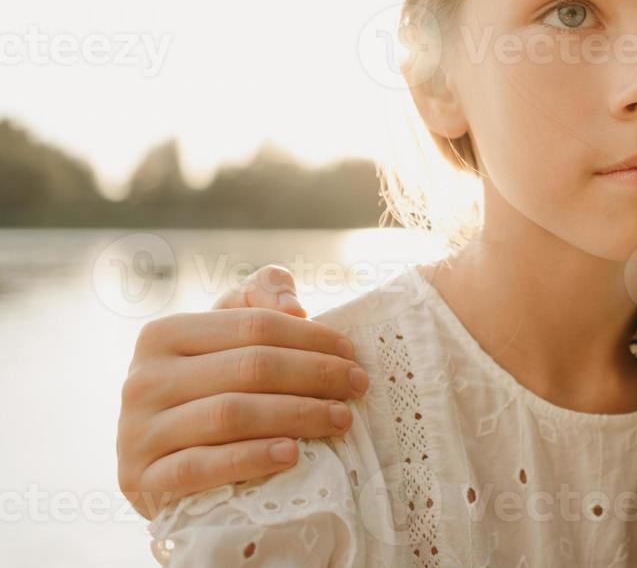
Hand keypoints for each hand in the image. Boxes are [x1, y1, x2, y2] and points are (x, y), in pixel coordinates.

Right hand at [116, 264, 368, 518]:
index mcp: (163, 335)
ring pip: (231, 414)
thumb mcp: (226, 335)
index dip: (311, 338)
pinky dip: (251, 459)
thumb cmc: (210, 386)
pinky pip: (202, 467)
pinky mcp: (143, 481)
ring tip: (341, 419)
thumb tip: (293, 307)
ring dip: (297, 415)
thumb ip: (259, 297)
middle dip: (315, 375)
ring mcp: (137, 433)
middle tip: (358, 386)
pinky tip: (292, 454)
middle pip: (250, 368)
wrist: (163, 463)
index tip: (352, 354)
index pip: (253, 326)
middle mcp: (142, 380)